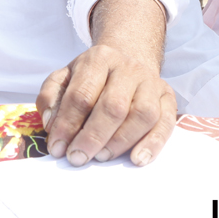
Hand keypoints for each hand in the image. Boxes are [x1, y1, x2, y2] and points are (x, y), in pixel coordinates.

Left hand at [37, 44, 176, 166]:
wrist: (127, 60)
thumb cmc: (92, 77)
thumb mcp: (65, 76)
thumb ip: (51, 96)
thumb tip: (50, 122)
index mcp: (98, 58)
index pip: (82, 94)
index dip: (67, 124)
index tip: (57, 148)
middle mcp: (128, 67)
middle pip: (113, 106)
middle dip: (92, 137)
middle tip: (77, 158)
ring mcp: (151, 82)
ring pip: (142, 114)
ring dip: (120, 141)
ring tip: (101, 157)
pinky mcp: (168, 97)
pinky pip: (166, 122)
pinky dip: (153, 143)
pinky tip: (137, 159)